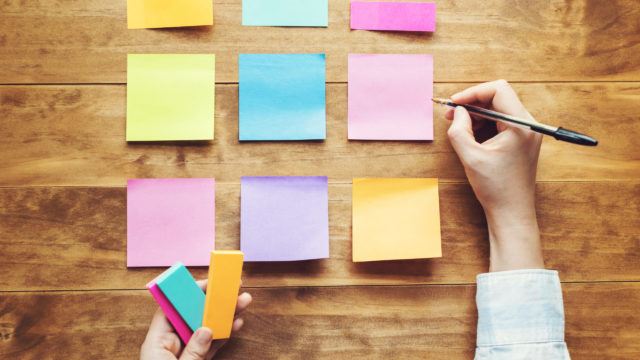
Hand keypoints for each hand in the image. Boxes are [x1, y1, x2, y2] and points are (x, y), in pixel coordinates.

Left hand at [140, 280, 251, 359]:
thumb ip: (193, 352)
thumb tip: (206, 328)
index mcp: (156, 344)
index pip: (170, 309)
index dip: (186, 293)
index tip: (207, 283)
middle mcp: (168, 347)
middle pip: (191, 316)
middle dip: (212, 303)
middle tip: (232, 290)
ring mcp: (182, 357)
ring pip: (204, 330)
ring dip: (223, 317)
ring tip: (242, 304)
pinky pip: (209, 347)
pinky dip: (222, 336)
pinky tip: (235, 325)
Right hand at [445, 80, 543, 271]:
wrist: (512, 212)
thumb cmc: (495, 187)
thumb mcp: (470, 156)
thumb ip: (460, 130)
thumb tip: (456, 112)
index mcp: (520, 125)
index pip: (498, 90)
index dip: (473, 93)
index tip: (454, 104)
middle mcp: (527, 125)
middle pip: (498, 97)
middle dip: (472, 103)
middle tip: (450, 114)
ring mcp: (526, 133)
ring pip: (498, 109)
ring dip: (476, 114)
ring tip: (457, 126)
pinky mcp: (521, 141)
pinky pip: (501, 123)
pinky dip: (484, 124)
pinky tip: (470, 135)